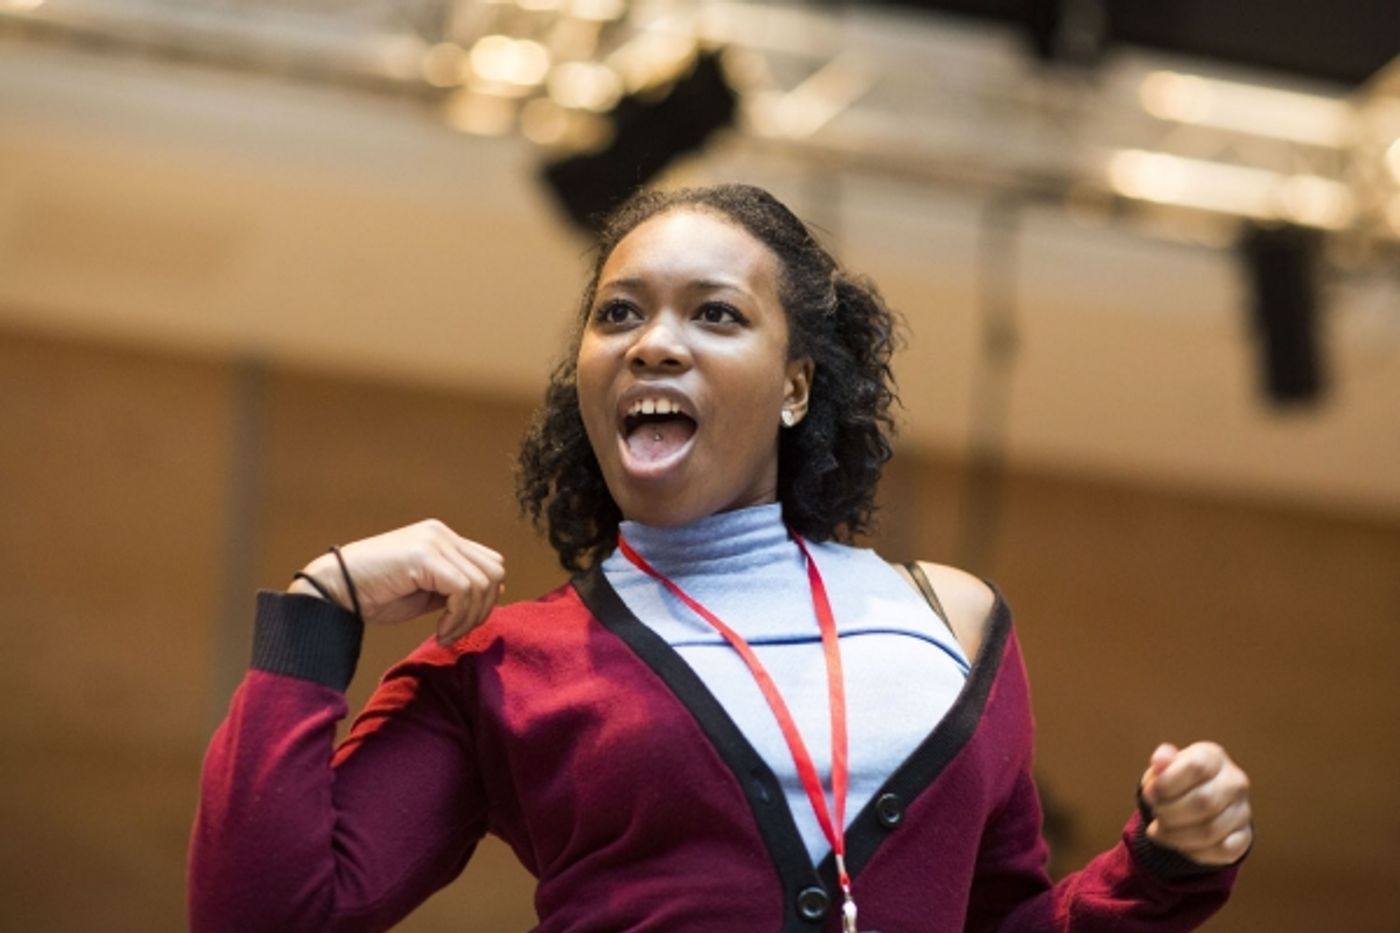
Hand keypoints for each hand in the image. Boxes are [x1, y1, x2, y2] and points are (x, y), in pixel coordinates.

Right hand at [289, 519, 505, 644]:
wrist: (334, 590)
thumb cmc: (374, 595)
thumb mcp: (425, 591)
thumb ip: (455, 588)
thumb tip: (493, 593)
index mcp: (442, 538)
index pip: (490, 562)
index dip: (486, 597)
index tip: (462, 623)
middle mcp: (441, 534)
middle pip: (494, 571)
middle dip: (483, 609)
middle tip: (456, 632)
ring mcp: (433, 541)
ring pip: (482, 582)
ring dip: (468, 617)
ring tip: (445, 634)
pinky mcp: (423, 555)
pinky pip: (463, 590)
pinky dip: (458, 616)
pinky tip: (440, 630)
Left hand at [1139, 741, 1252, 866]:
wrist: (1198, 800)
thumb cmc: (1177, 780)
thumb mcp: (1164, 766)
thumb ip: (1161, 762)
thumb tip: (1159, 761)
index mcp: (1214, 757)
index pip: (1196, 767)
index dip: (1167, 784)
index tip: (1148, 795)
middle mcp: (1235, 782)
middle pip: (1204, 802)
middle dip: (1170, 813)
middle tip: (1155, 815)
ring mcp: (1243, 810)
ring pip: (1211, 831)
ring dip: (1177, 836)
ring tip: (1159, 831)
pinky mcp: (1244, 836)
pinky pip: (1223, 851)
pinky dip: (1195, 852)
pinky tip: (1180, 844)